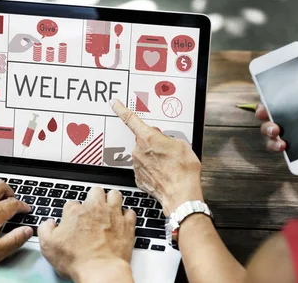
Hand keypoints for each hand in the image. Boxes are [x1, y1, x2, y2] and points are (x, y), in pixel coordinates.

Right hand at [38, 188, 135, 281]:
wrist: (100, 270)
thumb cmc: (77, 259)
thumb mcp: (48, 246)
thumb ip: (45, 229)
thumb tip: (49, 224)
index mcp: (76, 212)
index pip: (72, 203)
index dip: (72, 212)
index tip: (72, 220)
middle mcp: (95, 209)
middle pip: (95, 191)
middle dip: (93, 197)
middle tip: (92, 208)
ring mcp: (113, 214)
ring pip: (115, 195)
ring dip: (111, 200)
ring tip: (108, 208)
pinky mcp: (127, 224)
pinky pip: (130, 211)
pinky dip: (126, 215)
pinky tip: (122, 220)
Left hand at [110, 99, 203, 214]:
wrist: (181, 194)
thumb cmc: (184, 170)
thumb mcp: (181, 144)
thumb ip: (166, 138)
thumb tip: (161, 139)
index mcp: (148, 137)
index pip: (131, 119)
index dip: (121, 109)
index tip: (113, 103)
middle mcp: (138, 150)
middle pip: (143, 141)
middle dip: (153, 144)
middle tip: (168, 153)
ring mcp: (137, 165)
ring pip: (143, 156)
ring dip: (153, 158)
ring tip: (168, 167)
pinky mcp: (138, 178)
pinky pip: (144, 169)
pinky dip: (152, 170)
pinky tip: (163, 175)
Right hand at [256, 103, 297, 200]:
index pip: (277, 98)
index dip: (266, 99)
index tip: (264, 102)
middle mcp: (293, 118)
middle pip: (269, 114)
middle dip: (264, 114)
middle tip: (268, 115)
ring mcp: (292, 134)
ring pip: (270, 132)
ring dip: (268, 131)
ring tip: (276, 133)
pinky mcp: (294, 149)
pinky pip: (277, 147)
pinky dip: (275, 145)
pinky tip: (282, 145)